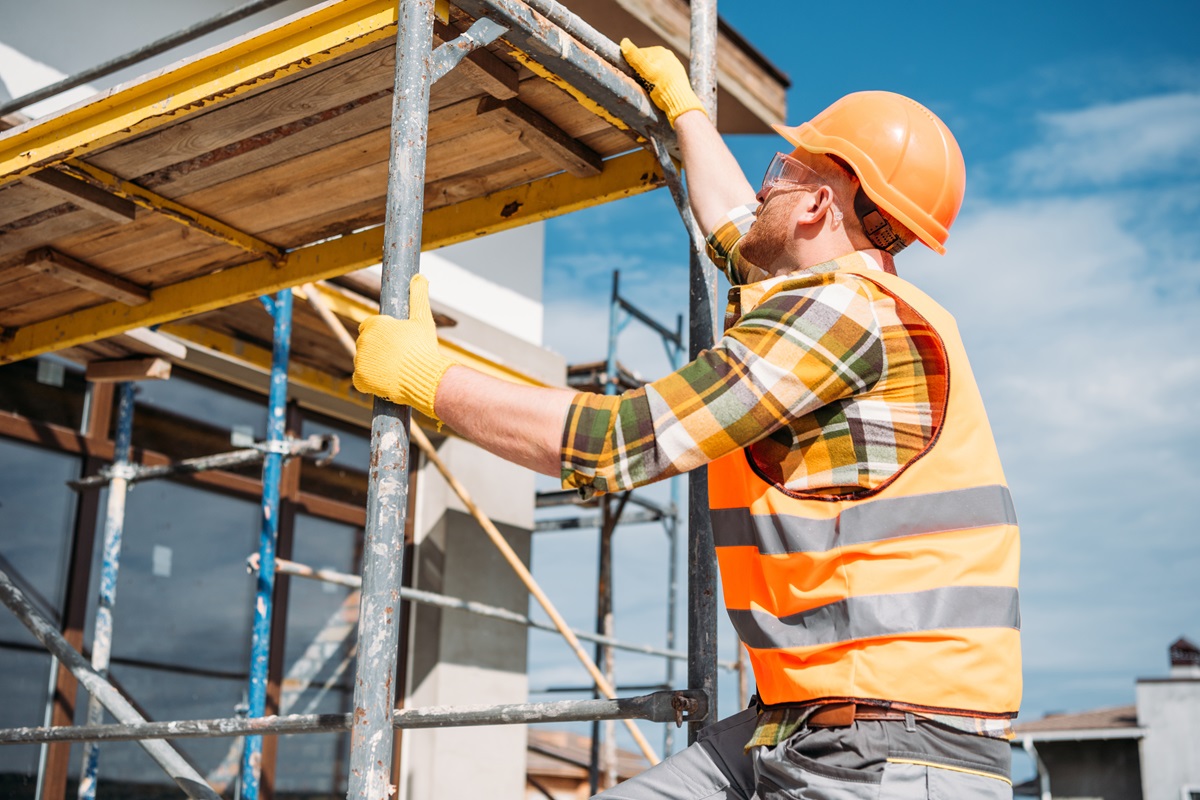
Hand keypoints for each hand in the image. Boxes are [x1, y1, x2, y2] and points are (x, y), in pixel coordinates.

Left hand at [353, 275, 453, 420]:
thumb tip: (420, 276)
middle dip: (378, 350)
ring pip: (364, 361)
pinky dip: (369, 381)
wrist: (424, 376)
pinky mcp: (360, 379)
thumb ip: (418, 296)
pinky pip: (360, 379)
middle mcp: (363, 340)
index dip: (382, 334)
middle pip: (366, 344)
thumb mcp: (423, 319)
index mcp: (374, 324)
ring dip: (374, 365)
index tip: (395, 342)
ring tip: (394, 370)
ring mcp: (360, 360)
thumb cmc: (424, 347)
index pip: (370, 326)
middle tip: (398, 357)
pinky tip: (383, 380)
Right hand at [620, 38, 705, 126]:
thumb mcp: (646, 71)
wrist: (680, 101)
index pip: (638, 55)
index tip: (633, 76)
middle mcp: (667, 55)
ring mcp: (673, 65)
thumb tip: (624, 41)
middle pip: (646, 62)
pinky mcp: (677, 75)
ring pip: (654, 69)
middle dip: (641, 71)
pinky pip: (662, 76)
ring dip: (649, 77)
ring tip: (651, 88)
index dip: (632, 66)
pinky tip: (659, 89)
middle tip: (643, 84)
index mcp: (659, 51)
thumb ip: (635, 57)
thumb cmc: (663, 87)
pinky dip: (658, 81)